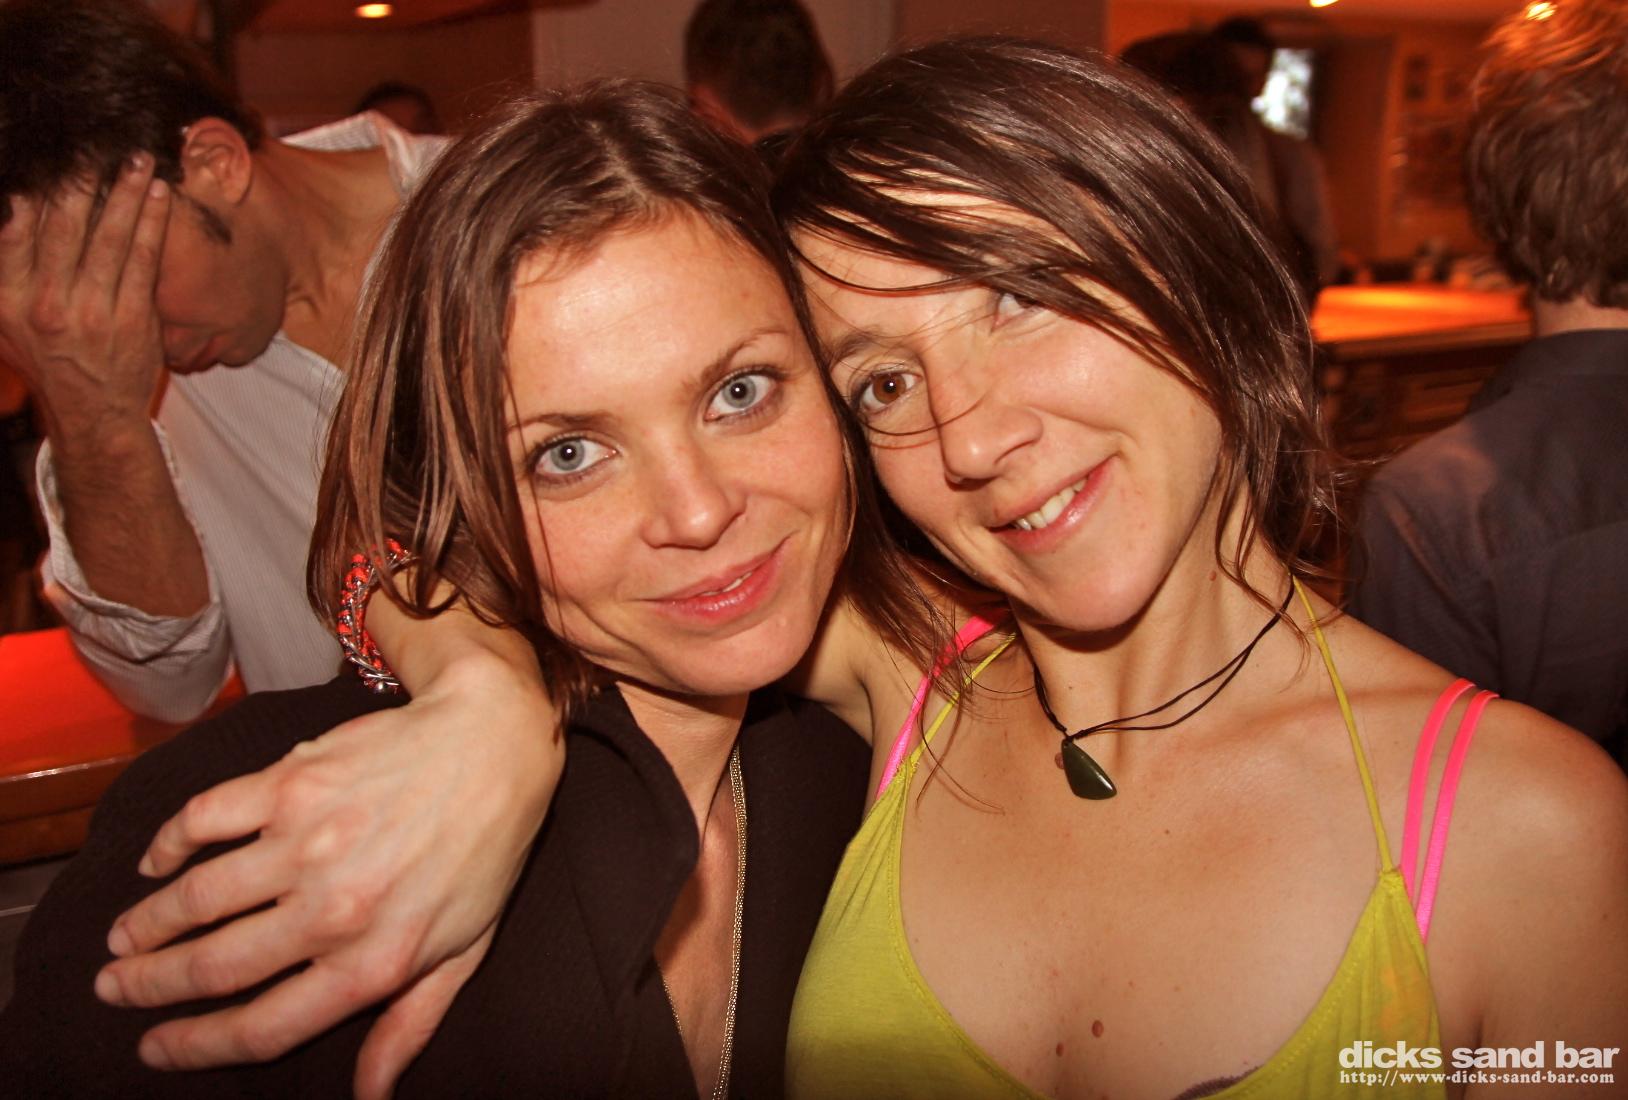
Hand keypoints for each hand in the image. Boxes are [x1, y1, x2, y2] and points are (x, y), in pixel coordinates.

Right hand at [0, 157, 170, 435]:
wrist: (93, 412)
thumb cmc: (46, 355)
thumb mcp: (5, 317)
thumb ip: (5, 265)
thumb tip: (12, 204)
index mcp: (7, 297)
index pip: (18, 228)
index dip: (36, 187)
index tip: (52, 151)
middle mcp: (44, 303)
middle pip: (64, 226)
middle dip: (82, 179)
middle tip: (97, 142)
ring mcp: (91, 312)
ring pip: (111, 237)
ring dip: (126, 192)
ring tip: (139, 159)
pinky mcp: (132, 319)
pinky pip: (145, 260)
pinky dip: (152, 223)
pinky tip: (159, 195)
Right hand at [93, 657, 563, 1094]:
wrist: (493, 744)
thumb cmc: (484, 851)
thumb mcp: (463, 950)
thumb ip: (408, 1025)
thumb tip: (370, 1096)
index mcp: (373, 962)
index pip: (261, 1028)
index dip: (195, 1047)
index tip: (154, 1049)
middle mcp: (333, 909)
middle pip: (212, 968)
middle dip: (149, 987)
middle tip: (114, 989)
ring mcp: (307, 842)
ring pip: (196, 899)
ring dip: (145, 926)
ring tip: (122, 940)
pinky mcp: (291, 783)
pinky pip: (205, 820)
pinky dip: (168, 846)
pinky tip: (156, 864)